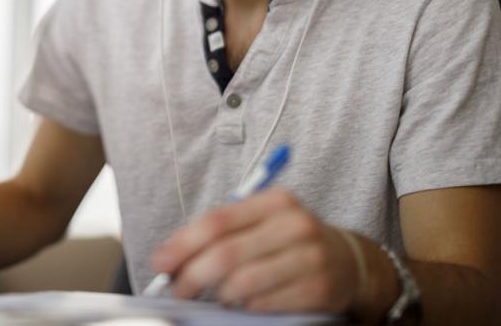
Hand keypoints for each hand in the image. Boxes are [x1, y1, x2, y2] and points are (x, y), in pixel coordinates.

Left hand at [152, 189, 361, 313]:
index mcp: (274, 201)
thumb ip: (221, 232)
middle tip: (176, 289)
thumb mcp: (261, 222)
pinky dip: (243, 306)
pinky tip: (242, 302)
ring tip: (215, 294)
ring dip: (219, 294)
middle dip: (192, 275)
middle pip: (226, 254)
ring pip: (242, 283)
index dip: (182, 244)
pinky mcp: (317, 290)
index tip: (161, 262)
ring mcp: (309, 258)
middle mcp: (295, 225)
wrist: (348, 261)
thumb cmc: (288, 240)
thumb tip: (171, 256)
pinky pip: (263, 304)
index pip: (217, 222)